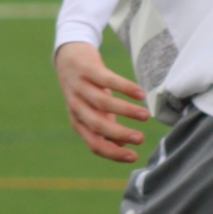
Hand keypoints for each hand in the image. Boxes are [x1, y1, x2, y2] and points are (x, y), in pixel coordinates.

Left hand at [55, 41, 149, 163]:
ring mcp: (79, 87)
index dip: (113, 153)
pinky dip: (124, 87)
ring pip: (102, 103)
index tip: (134, 157)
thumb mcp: (92, 109)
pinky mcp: (86, 69)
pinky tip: (140, 94)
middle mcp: (75, 106)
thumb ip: (105, 125)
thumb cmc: (85, 88)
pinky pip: (106, 80)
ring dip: (125, 111)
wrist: (67, 56)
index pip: (94, 143)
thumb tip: (121, 145)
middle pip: (96, 125)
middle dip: (120, 134)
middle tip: (140, 139)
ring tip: (145, 116)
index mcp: (78, 121)